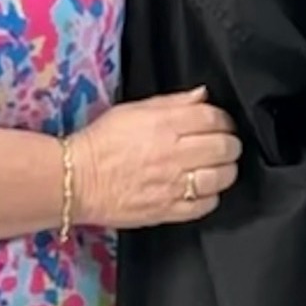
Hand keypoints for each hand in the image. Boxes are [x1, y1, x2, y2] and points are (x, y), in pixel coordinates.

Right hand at [69, 88, 239, 227]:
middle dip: (230, 144)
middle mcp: (173, 154)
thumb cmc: (100, 142)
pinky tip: (203, 190)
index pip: (213, 117)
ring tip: (218, 168)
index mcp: (164, 125)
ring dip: (226, 171)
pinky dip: (211, 197)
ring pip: (221, 177)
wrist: (75, 179)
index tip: (222, 123)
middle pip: (224, 147)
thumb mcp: (133, 110)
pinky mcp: (168, 210)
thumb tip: (202, 95)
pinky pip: (205, 205)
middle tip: (224, 145)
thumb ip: (172, 102)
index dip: (224, 119)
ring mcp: (172, 185)